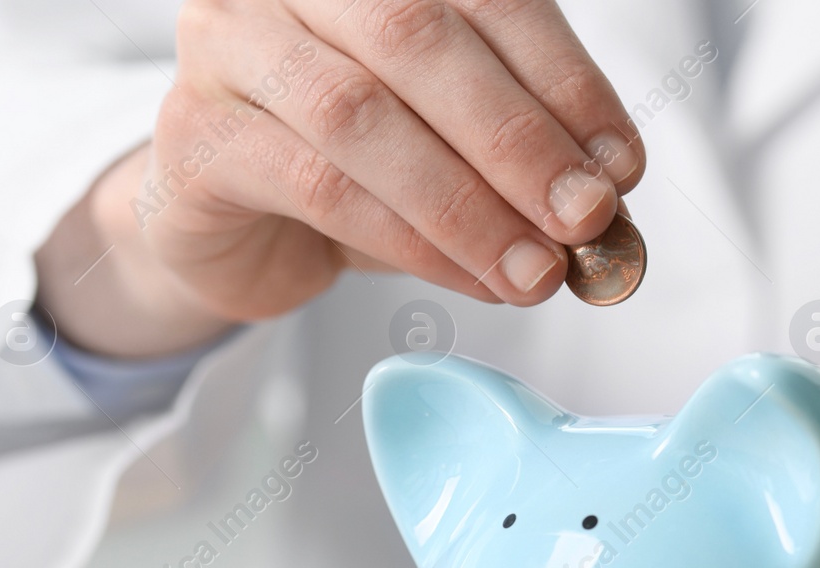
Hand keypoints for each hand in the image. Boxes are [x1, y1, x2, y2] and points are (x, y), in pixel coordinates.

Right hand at [36, 0, 642, 356]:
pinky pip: (320, 188)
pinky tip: (470, 277)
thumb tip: (605, 203)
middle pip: (419, 39)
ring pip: (362, 117)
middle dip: (519, 140)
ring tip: (536, 271)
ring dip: (469, 205)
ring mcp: (229, 48)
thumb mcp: (454, 149)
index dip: (564, 79)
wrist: (238, 227)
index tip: (621, 164)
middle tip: (585, 218)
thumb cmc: (356, 171)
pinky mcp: (198, 137)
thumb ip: (522, 158)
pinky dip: (412, 242)